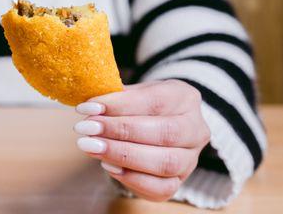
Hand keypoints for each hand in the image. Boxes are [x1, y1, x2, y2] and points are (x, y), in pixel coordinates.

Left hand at [74, 80, 210, 201]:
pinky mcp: (179, 182)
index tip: (88, 106)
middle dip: (120, 131)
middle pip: (164, 132)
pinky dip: (131, 178)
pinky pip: (160, 188)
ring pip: (165, 162)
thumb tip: (90, 105)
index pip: (155, 100)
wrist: (157, 125)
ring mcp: (191, 159)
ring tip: (91, 146)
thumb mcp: (132, 93)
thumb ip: (115, 97)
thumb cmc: (141, 106)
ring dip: (122, 155)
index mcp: (185, 97)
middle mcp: (195, 129)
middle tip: (86, 128)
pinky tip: (107, 165)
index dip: (119, 105)